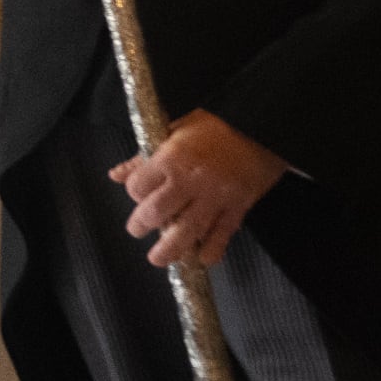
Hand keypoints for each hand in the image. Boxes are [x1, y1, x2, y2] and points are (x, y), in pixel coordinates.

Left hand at [109, 110, 285, 267]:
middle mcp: (191, 180)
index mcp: (172, 158)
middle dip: (141, 225)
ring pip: (187, 231)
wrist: (264, 122)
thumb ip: (144, 156)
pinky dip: (211, 250)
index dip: (134, 192)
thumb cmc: (218, 123)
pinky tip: (202, 258)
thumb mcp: (175, 129)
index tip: (138, 194)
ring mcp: (215, 196)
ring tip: (159, 258)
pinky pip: (222, 235)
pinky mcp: (238, 206)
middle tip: (138, 229)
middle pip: (157, 213)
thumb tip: (116, 174)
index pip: (138, 186)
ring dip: (170, 250)